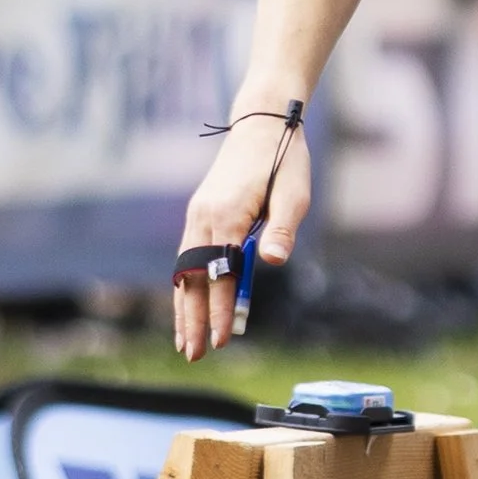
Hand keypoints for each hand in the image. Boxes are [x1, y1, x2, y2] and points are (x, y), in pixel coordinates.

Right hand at [173, 106, 311, 360]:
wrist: (262, 123)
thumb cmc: (284, 160)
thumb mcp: (294, 194)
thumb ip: (282, 229)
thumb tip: (272, 261)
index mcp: (227, 216)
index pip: (222, 275)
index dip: (223, 311)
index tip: (223, 341)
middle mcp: (204, 217)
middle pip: (193, 279)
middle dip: (193, 320)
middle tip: (193, 355)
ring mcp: (198, 215)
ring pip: (184, 271)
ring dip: (184, 307)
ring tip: (183, 342)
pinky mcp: (200, 212)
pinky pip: (187, 256)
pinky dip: (185, 285)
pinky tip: (187, 304)